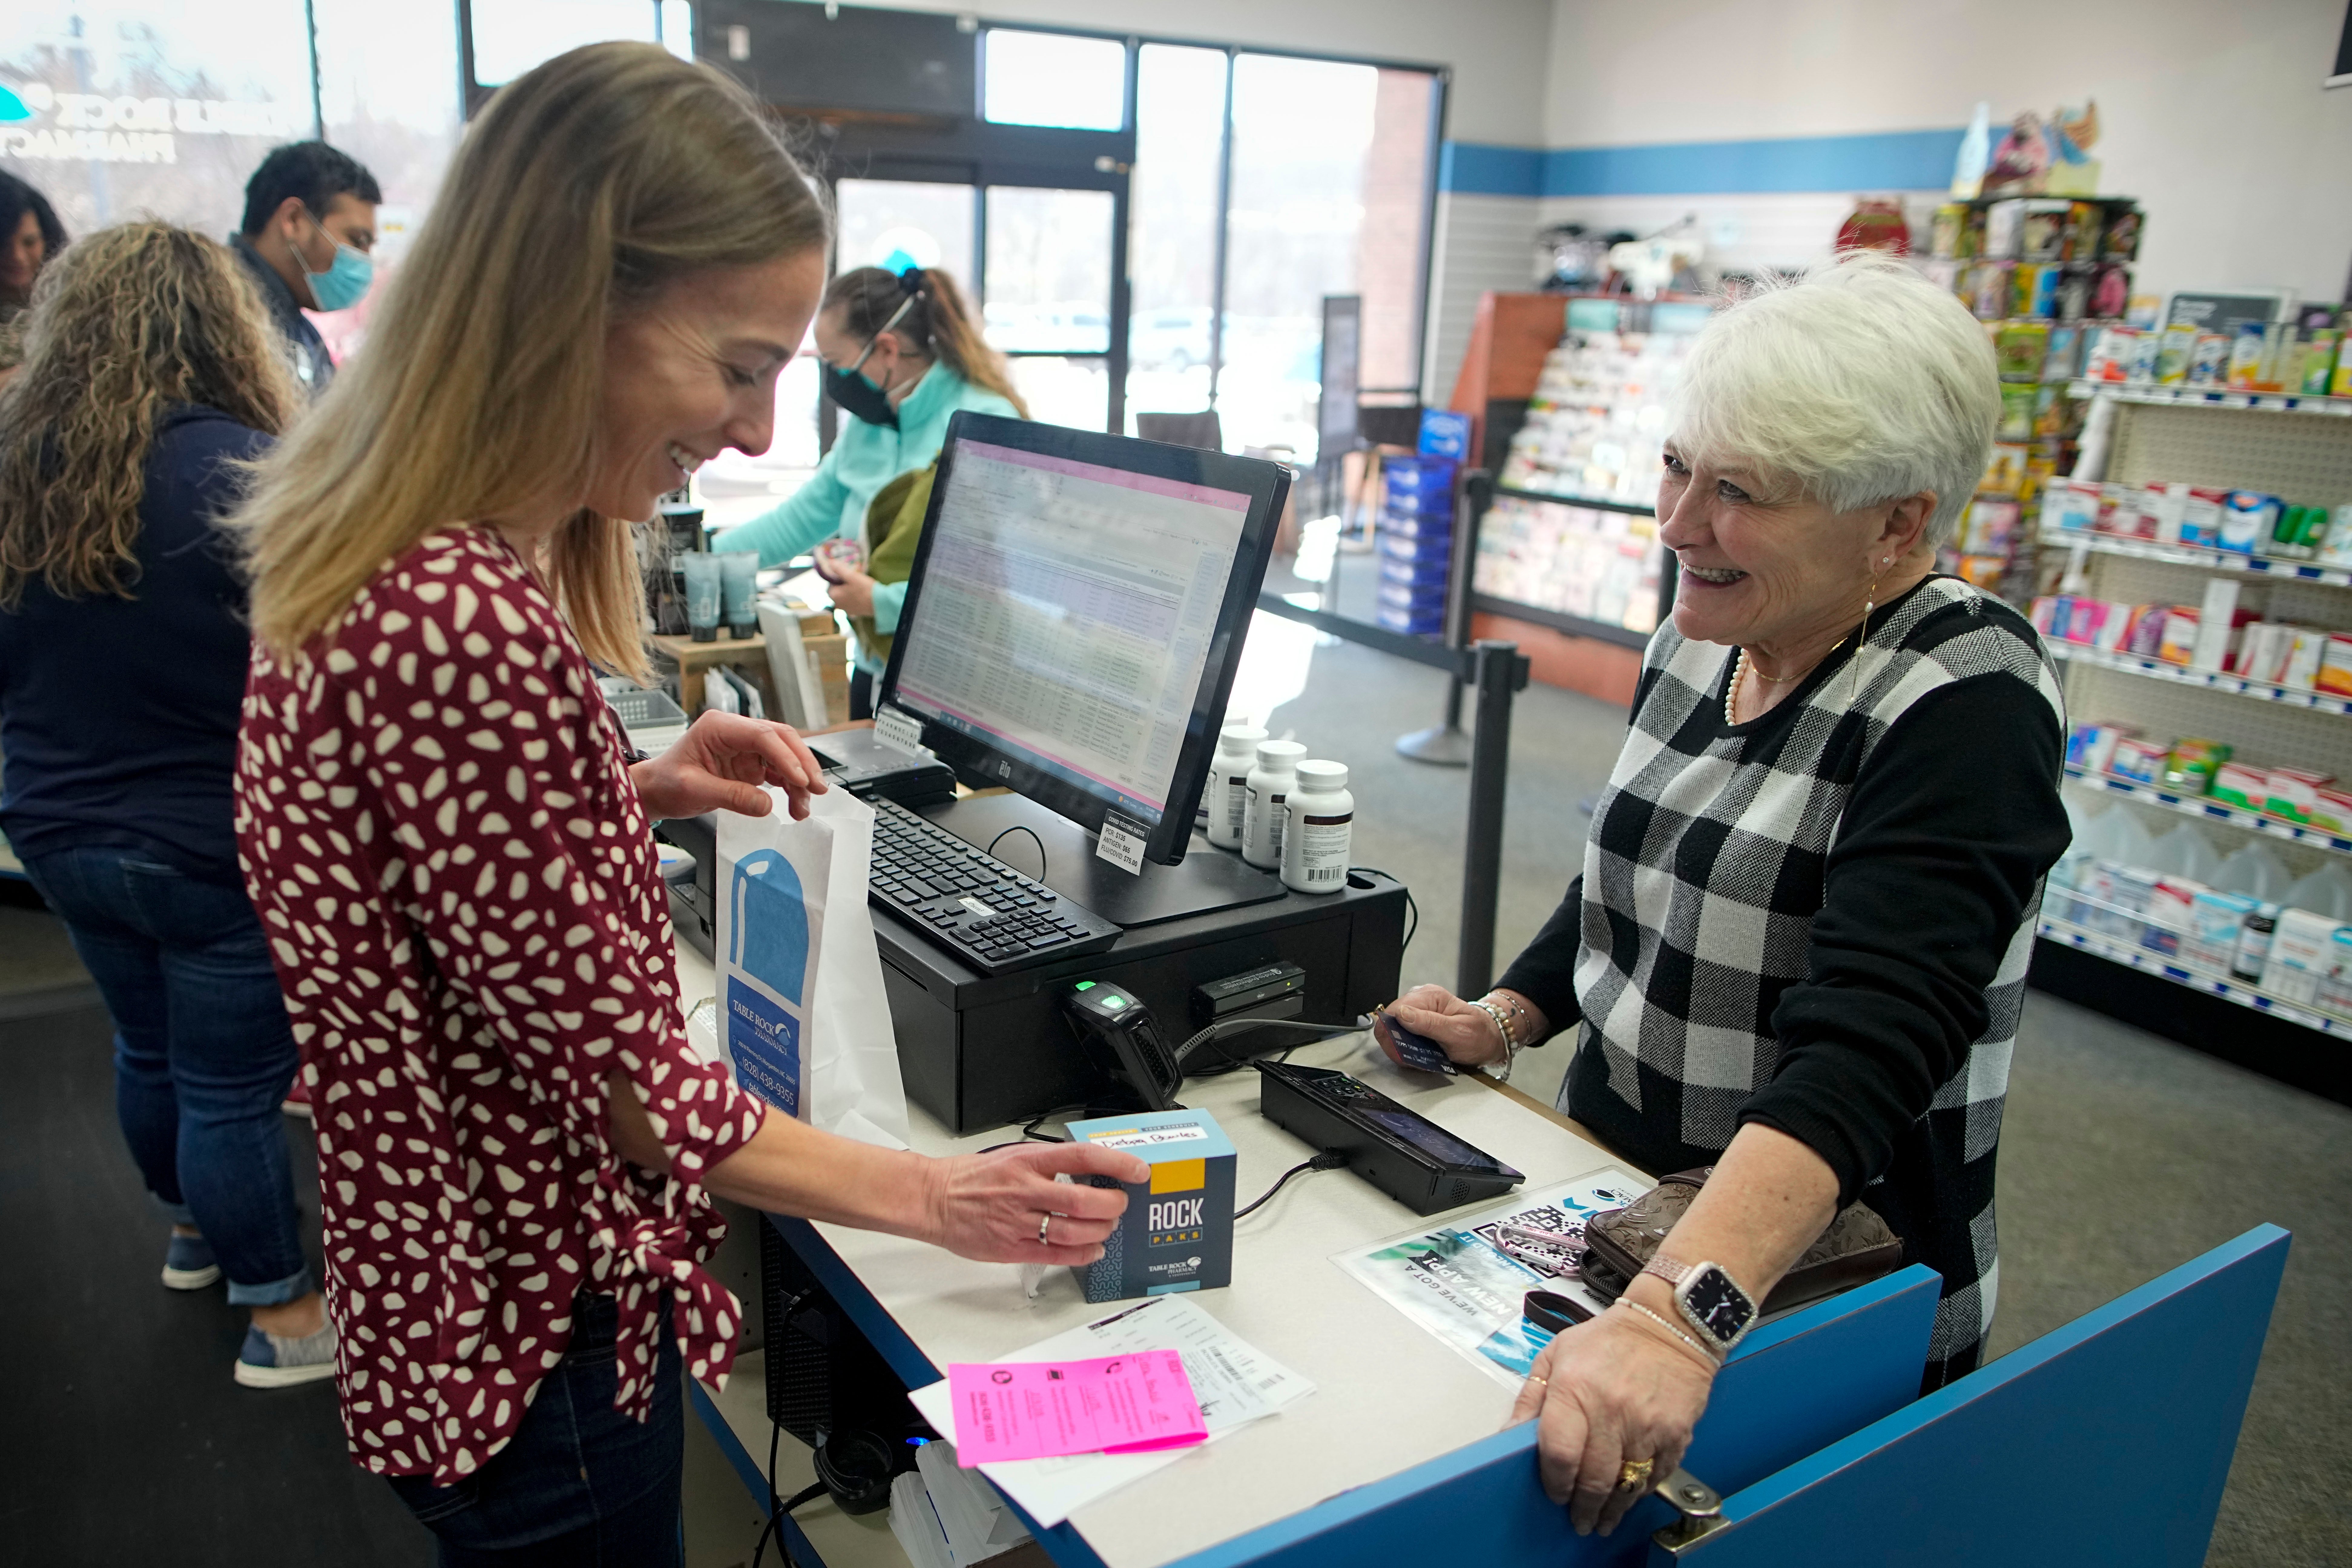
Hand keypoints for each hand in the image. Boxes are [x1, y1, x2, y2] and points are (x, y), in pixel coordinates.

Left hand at [631, 709, 827, 820]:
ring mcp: (745, 747)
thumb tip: (767, 805)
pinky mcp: (750, 763)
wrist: (656, 791)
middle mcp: (736, 731)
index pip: (761, 734)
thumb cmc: (666, 783)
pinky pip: (778, 770)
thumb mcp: (692, 790)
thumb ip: (730, 796)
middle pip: (781, 739)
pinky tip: (796, 804)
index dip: (785, 756)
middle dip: (802, 763)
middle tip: (817, 788)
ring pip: (785, 754)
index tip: (800, 779)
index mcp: (718, 727)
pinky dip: (790, 787)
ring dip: (799, 779)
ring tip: (802, 808)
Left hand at [827, 570, 876, 616]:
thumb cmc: (864, 588)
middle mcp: (837, 604)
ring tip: (858, 586)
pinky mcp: (854, 613)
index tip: (847, 574)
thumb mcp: (851, 576)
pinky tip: (861, 595)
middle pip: (837, 591)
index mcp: (833, 595)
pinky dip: (853, 598)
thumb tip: (829, 562)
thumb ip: (839, 569)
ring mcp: (845, 610)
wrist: (879, 603)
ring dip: (847, 592)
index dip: (837, 578)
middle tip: (853, 579)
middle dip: (842, 585)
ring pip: (843, 597)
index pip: (830, 584)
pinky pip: (850, 603)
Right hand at [922, 1141, 1150, 1266]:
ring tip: (1108, 1227)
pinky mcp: (1011, 1248)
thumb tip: (1089, 1169)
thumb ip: (1048, 1163)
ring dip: (1099, 1231)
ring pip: (1072, 1230)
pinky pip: (1055, 1255)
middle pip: (1082, 1200)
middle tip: (1120, 1204)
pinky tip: (1093, 1250)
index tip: (1139, 1170)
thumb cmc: (973, 1177)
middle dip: (1112, 1205)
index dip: (1116, 1163)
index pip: (1082, 1157)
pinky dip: (1080, 1255)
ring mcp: (1018, 1221)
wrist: (934, 1199)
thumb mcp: (1012, 1156)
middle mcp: (1025, 1190)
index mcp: (1027, 1161)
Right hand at [1374, 984, 1508, 1068]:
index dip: (1393, 1033)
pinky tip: (1419, 1053)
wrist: (1490, 1040)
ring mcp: (1418, 1010)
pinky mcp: (1417, 1022)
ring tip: (1419, 1056)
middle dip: (1397, 1042)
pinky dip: (1407, 1048)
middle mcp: (1421, 999)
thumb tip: (1402, 1014)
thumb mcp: (1458, 1032)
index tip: (1401, 1050)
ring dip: (1402, 1047)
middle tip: (1412, 1057)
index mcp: (1430, 996)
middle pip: (1390, 1020)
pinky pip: (1401, 1035)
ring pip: (1393, 1030)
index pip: (1395, 1010)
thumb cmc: (1479, 1035)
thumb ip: (1430, 1023)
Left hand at [1507, 1300, 1717, 1536]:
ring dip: (1613, 1509)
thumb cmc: (1607, 1339)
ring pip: (1625, 1484)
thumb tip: (1509, 1435)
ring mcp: (1646, 1425)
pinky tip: (1630, 1496)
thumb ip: (1531, 1398)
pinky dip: (1641, 1490)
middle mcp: (1611, 1410)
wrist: (1669, 1325)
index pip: (1559, 1453)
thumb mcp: (1555, 1355)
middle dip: (1584, 1507)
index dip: (1555, 1482)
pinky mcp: (1676, 1432)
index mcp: (1574, 1388)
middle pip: (1593, 1478)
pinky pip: (1655, 1475)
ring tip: (1603, 1520)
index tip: (1555, 1494)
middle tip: (1580, 1520)